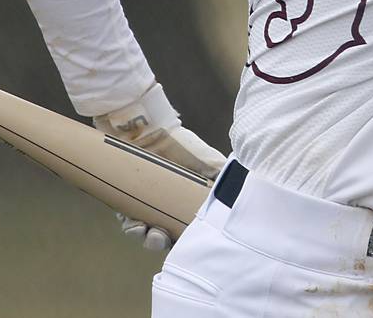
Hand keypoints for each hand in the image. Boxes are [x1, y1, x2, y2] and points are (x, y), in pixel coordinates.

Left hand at [95, 83, 225, 250]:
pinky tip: (135, 225)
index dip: (187, 239)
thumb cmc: (181, 145)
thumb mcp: (210, 161)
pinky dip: (132, 228)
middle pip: (168, 236)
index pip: (189, 228)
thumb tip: (245, 193)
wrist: (148, 131)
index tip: (185, 242)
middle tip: (161, 237)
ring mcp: (148, 205)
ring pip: (147, 233)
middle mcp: (169, 206)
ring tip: (148, 233)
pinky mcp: (127, 202)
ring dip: (147, 238)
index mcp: (189, 201)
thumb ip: (225, 176)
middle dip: (164, 242)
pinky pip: (128, 222)